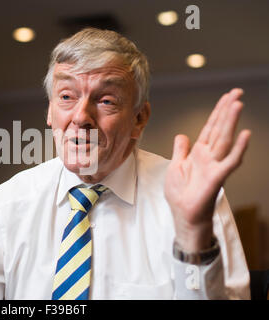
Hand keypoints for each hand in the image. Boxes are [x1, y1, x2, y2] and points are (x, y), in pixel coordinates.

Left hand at [164, 88, 250, 251]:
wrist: (183, 215)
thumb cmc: (180, 194)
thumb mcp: (175, 166)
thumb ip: (180, 150)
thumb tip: (182, 135)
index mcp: (198, 153)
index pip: (210, 127)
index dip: (217, 112)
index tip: (226, 96)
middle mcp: (208, 156)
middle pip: (219, 128)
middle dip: (227, 110)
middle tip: (237, 92)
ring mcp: (214, 165)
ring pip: (225, 139)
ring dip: (231, 122)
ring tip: (237, 103)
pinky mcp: (216, 177)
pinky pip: (230, 161)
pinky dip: (238, 149)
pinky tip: (246, 135)